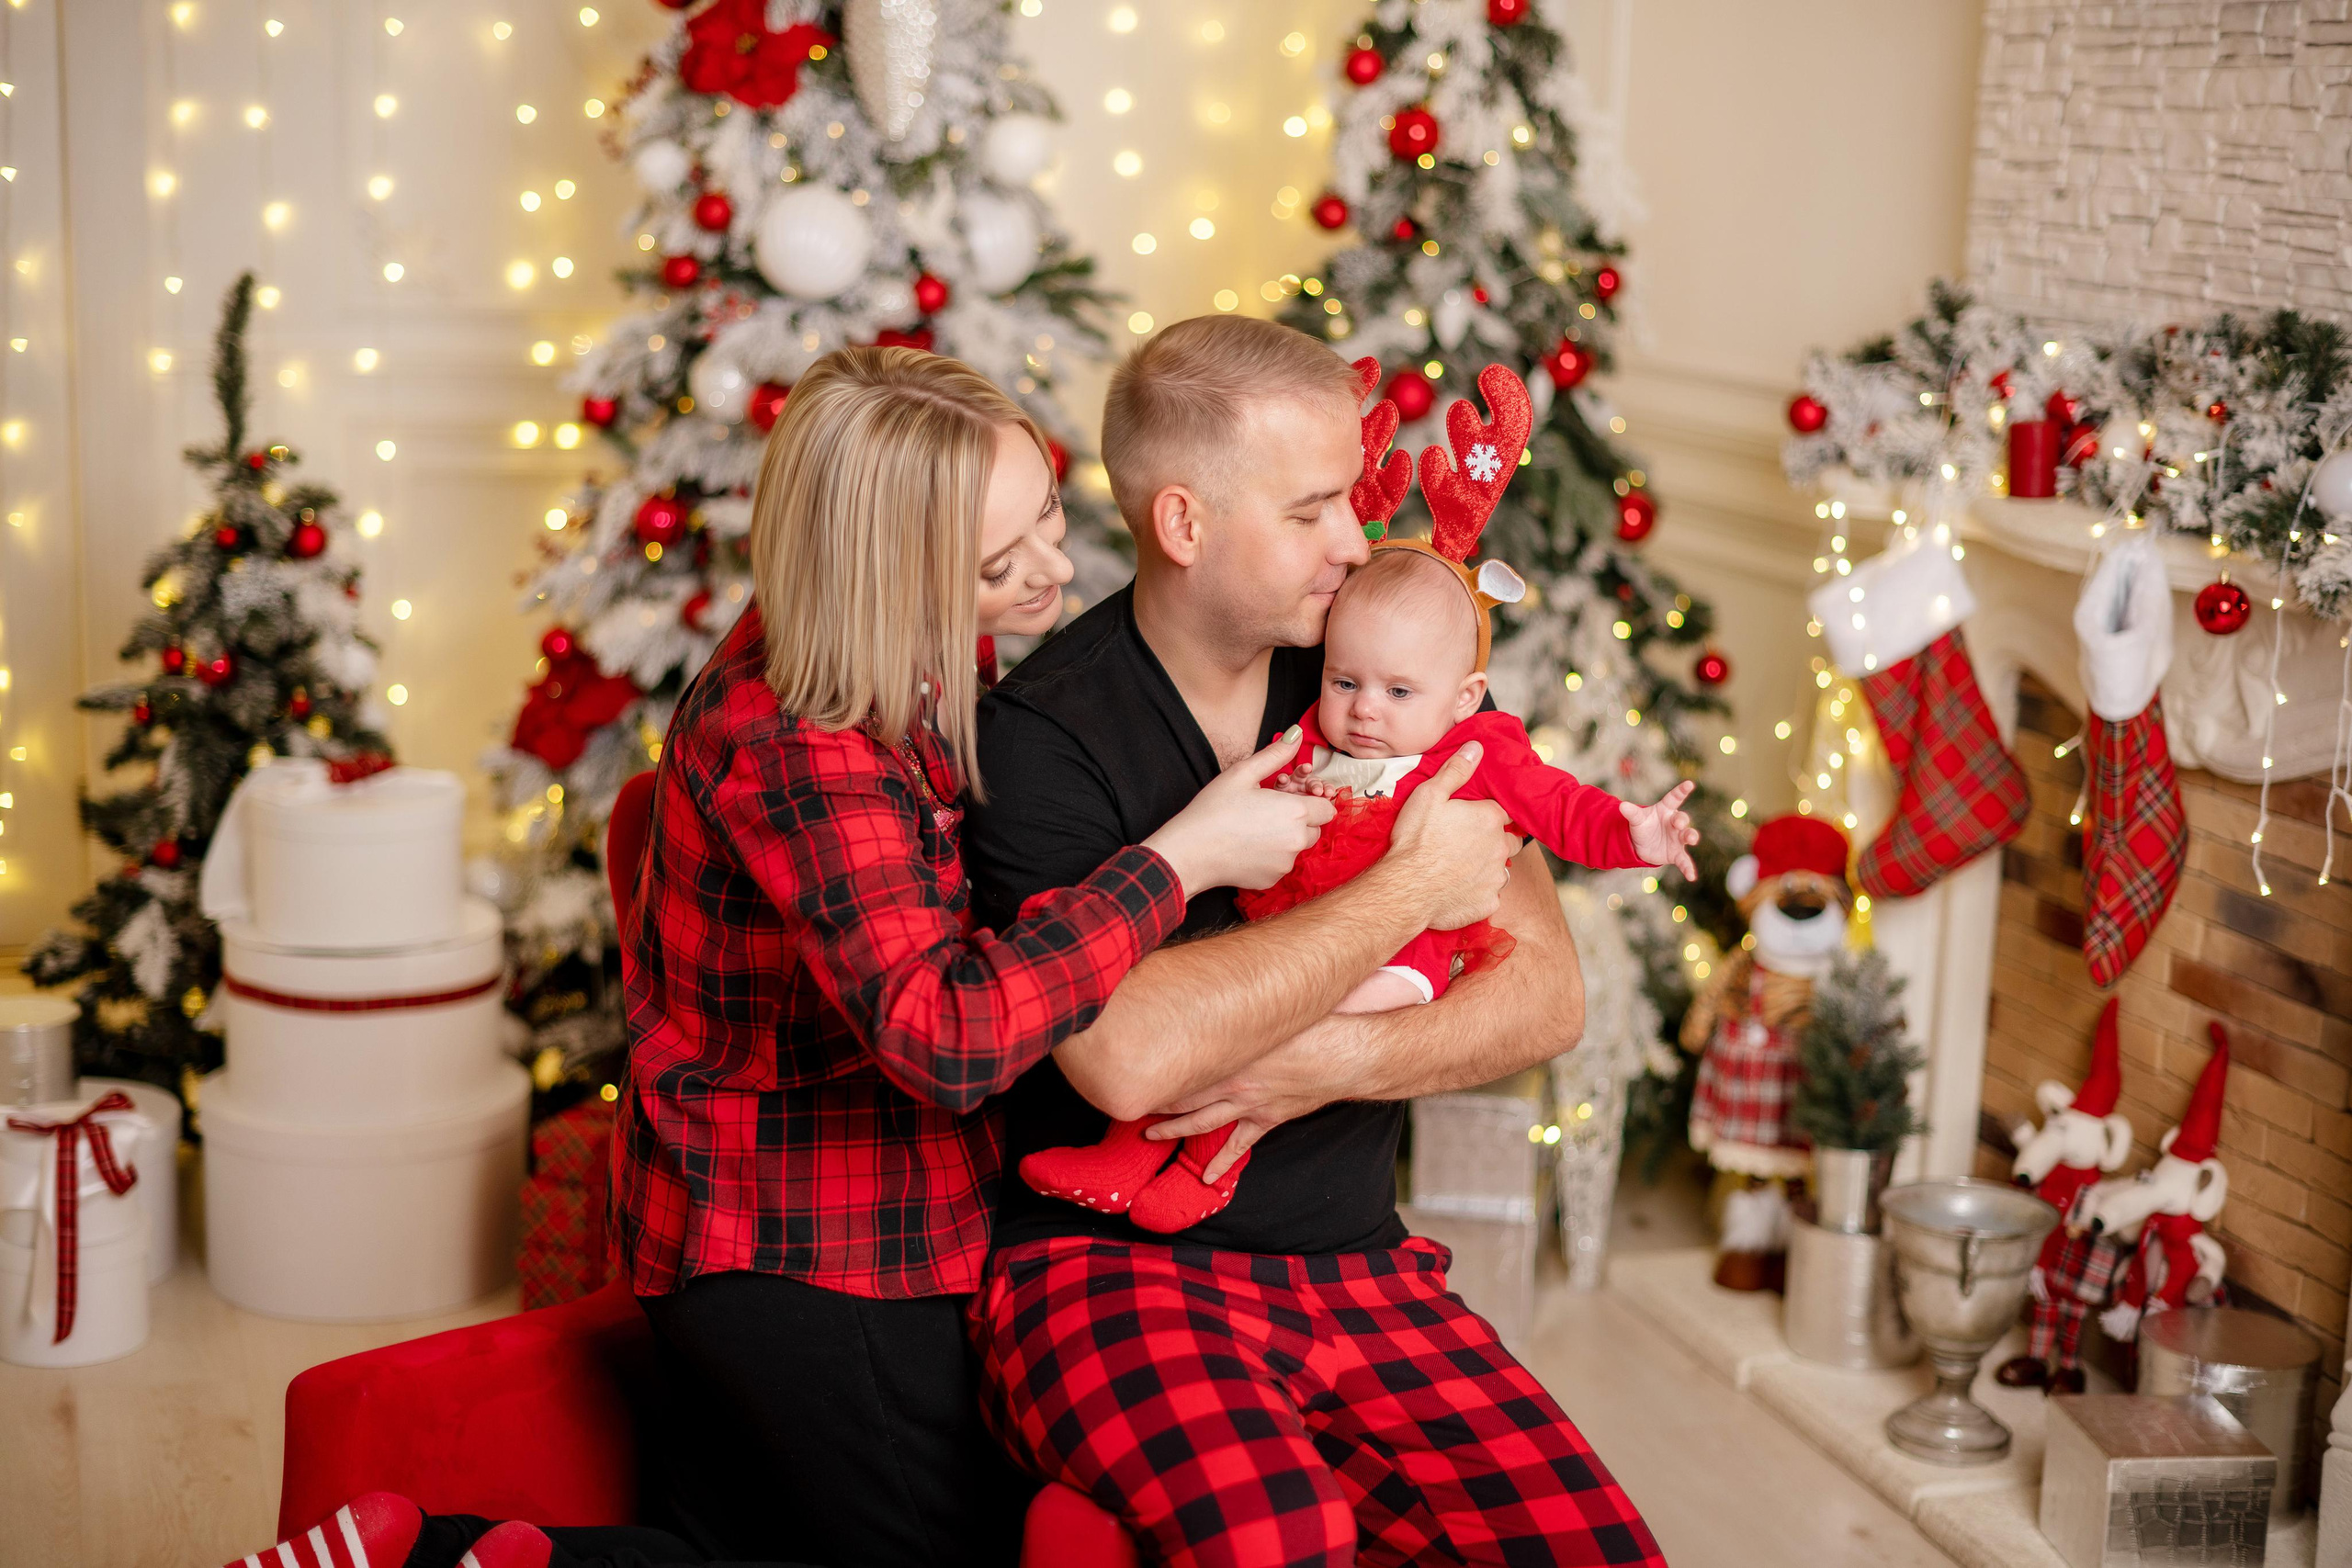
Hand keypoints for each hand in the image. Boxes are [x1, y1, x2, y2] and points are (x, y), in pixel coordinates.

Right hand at [1143, 729, 1334, 896]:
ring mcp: (1285, 864)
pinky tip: (1247, 846)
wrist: (1190, 852)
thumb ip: (1276, 753)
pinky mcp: (1272, 880)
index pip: (1327, 808)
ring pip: (1298, 847)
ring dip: (1286, 838)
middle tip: (1270, 810)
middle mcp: (1297, 841)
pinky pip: (1281, 864)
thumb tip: (1296, 733)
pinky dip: (1271, 856)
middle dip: (1300, 819)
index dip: (1310, 800)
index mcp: (1296, 812)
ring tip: (1254, 828)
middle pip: (1316, 828)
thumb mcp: (1243, 773)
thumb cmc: (1214, 810)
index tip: (1289, 797)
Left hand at [1143, 1015, 1367, 1179]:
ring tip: (1149, 1137)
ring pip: (1202, 1122)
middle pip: (1183, 1095)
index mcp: (1229, 1052)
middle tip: (1127, 1105)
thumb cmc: (1310, 1023)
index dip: (1153, 1070)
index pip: (1180, 1064)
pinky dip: (1222, 1162)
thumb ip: (1238, 1005)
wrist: (1345, 1053)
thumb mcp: (1267, 1008)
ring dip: (1175, 1131)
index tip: (1130, 1070)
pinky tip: (1207, 1178)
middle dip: (1155, 1103)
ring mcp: (1249, 1103)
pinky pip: (1239, 1143)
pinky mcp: (1268, 1117)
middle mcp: (1232, 1081)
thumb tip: (1209, 985)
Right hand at [1382, 742, 1513, 929]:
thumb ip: (1456, 770)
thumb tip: (1476, 747)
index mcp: (1490, 818)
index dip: (1491, 812)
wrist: (1405, 889)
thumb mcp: (1430, 795)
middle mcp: (1501, 847)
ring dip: (1488, 866)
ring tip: (1461, 867)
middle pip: (1512, 840)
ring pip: (1501, 869)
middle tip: (1469, 842)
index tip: (1476, 817)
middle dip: (1497, 839)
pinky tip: (1458, 890)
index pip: (1505, 811)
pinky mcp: (1488, 903)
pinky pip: (1490, 895)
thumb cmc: (1415, 840)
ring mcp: (1496, 877)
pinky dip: (1478, 892)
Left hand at [1622, 780, 1699, 879]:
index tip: (1689, 784)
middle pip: (1682, 819)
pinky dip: (1688, 868)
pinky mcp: (1677, 853)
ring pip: (1688, 836)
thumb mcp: (1636, 820)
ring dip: (1691, 837)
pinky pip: (1684, 861)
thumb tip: (1621, 805)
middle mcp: (1675, 823)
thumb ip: (1631, 813)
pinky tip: (1691, 876)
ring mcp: (1678, 838)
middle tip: (1679, 823)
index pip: (1674, 798)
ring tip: (1692, 839)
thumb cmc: (1642, 827)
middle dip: (1682, 820)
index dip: (1681, 791)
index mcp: (1665, 810)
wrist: (1641, 845)